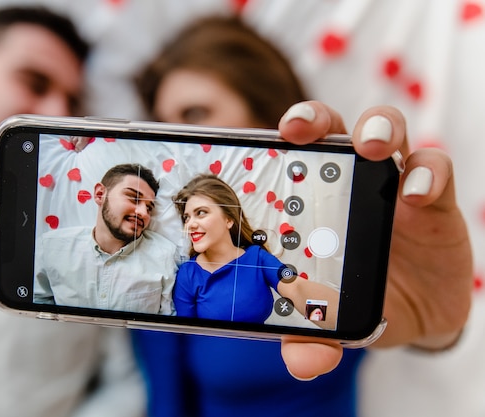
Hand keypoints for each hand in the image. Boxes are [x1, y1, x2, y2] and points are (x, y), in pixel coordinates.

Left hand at [276, 102, 472, 379]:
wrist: (417, 312)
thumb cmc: (360, 300)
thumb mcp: (332, 319)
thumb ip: (313, 335)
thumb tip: (302, 361)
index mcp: (314, 202)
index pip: (291, 157)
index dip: (271, 143)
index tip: (259, 139)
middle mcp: (350, 183)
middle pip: (332, 128)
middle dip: (315, 117)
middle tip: (298, 128)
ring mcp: (393, 185)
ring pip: (386, 132)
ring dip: (376, 130)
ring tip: (370, 147)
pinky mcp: (435, 200)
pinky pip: (434, 170)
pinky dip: (427, 173)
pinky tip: (416, 193)